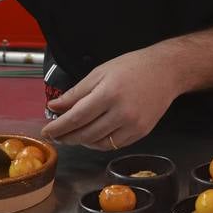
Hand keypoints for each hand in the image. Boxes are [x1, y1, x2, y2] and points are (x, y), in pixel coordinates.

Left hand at [42, 47, 180, 149]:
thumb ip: (76, 93)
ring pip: (99, 143)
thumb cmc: (132, 67)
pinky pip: (115, 145)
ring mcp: (133, 124)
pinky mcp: (142, 132)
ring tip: (73, 135)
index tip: (47, 131)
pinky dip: (100, 143)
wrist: (166, 71)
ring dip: (82, 141)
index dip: (58, 127)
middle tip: (56, 136)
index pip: (76, 117)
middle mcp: (122, 112)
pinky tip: (92, 136)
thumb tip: (55, 107)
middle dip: (67, 137)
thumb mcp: (99, 73)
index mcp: (108, 93)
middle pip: (86, 133)